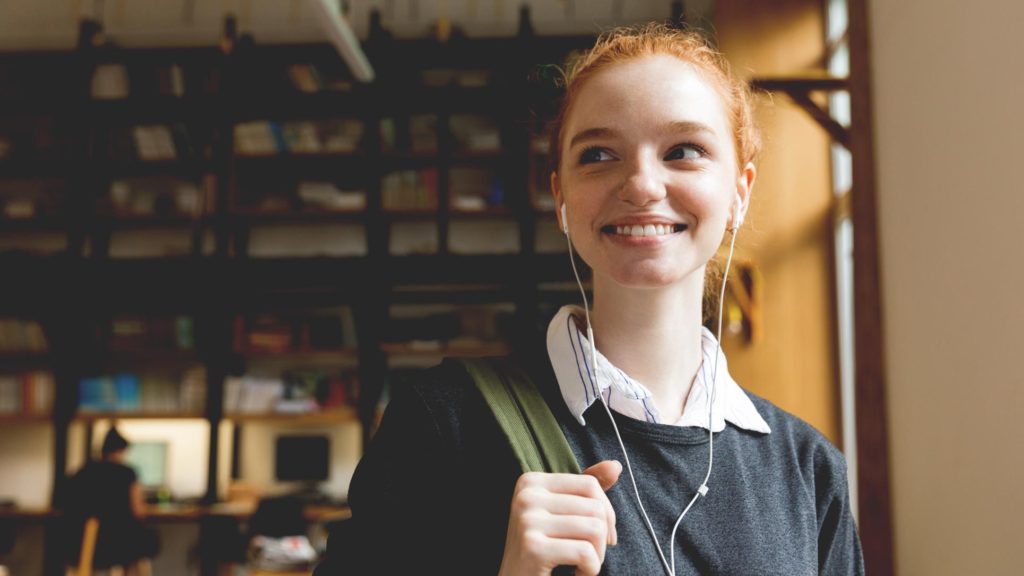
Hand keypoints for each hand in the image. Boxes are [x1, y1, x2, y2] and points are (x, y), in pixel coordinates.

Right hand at [498, 460, 621, 575]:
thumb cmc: (543, 551)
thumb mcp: (562, 515)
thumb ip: (587, 489)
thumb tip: (616, 465)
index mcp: (531, 481)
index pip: (589, 484)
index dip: (606, 513)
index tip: (602, 537)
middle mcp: (526, 496)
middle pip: (594, 507)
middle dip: (602, 539)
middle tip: (588, 557)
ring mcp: (527, 520)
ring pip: (595, 529)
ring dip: (598, 556)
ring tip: (582, 566)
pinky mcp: (532, 547)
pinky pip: (585, 553)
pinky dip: (590, 570)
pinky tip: (578, 575)